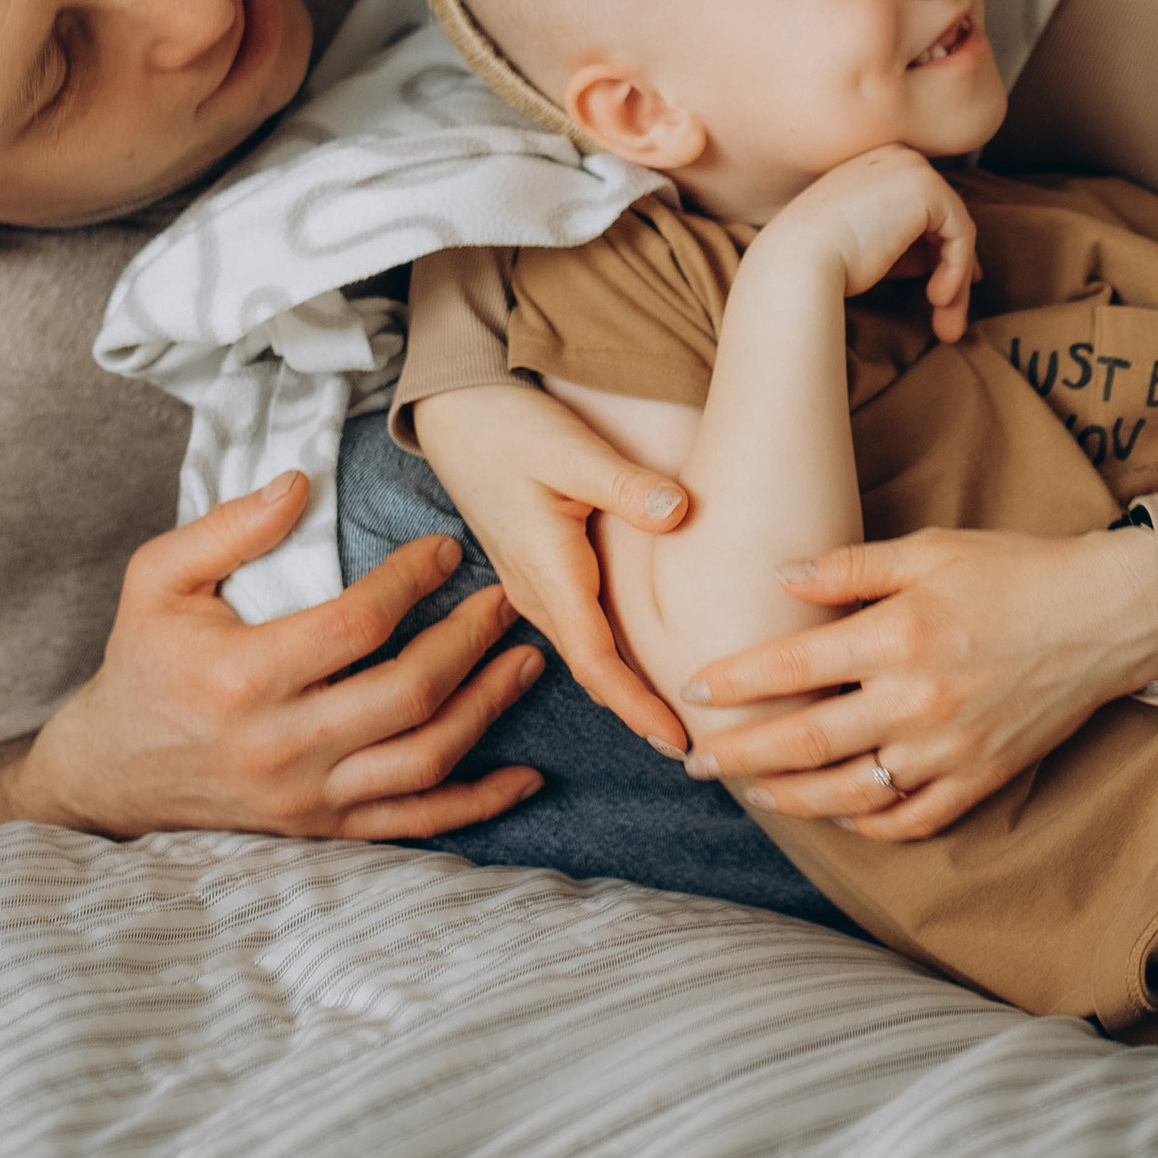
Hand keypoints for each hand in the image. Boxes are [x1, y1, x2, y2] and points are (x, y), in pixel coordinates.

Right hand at [0, 470, 546, 843]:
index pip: (355, 625)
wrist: (112, 772)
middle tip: (506, 598)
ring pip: (423, 759)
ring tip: (528, 659)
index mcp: (242, 676)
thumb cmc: (144, 662)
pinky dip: (477, 803)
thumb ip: (227, 528)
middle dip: (470, 641)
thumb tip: (299, 484)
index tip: (446, 549)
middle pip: (406, 695)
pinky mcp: (322, 829)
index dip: (412, 582)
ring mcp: (307, 797)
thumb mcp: (156, 580)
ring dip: (488, 708)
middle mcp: (281, 746)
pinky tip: (525, 776)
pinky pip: (414, 823)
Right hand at [412, 377, 691, 756]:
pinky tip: (641, 660)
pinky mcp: (534, 571)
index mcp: (548, 571)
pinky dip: (610, 657)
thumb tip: (679, 512)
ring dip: (625, 688)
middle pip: (594, 670)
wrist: (453, 412)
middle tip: (704, 744)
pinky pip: (576, 629)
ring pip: (585, 652)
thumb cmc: (508, 427)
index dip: (638, 707)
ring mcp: (530, 585)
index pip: (598, 662)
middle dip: (642, 712)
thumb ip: (624, 485)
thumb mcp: (569, 449)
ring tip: (680, 714)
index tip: (678, 741)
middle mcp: (535, 592)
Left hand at [680, 518, 1157, 838]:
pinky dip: (867, 824)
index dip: (733, 683)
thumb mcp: (929, 549)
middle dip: (738, 756)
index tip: (693, 691)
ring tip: (754, 792)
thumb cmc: (1014, 571)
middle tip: (696, 762)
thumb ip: (849, 566)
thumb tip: (780, 578)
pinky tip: (838, 811)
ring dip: (790, 798)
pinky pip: (911, 820)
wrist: (1106, 616)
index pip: (790, 668)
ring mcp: (949, 749)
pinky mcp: (981, 779)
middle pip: (804, 743)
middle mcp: (917, 701)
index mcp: (898, 636)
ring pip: (849, 794)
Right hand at [756, 145, 979, 341]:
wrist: (796, 263)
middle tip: (951, 322)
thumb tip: (940, 262)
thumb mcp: (867, 248)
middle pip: (942, 216)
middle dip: (953, 269)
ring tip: (947, 327)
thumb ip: (903, 246)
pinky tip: (936, 299)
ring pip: (955, 228)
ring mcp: (911, 167)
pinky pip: (961, 232)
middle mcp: (893, 156)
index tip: (945, 293)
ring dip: (956, 280)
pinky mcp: (927, 187)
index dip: (937, 251)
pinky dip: (956, 270)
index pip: (920, 208)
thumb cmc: (819, 263)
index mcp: (873, 164)